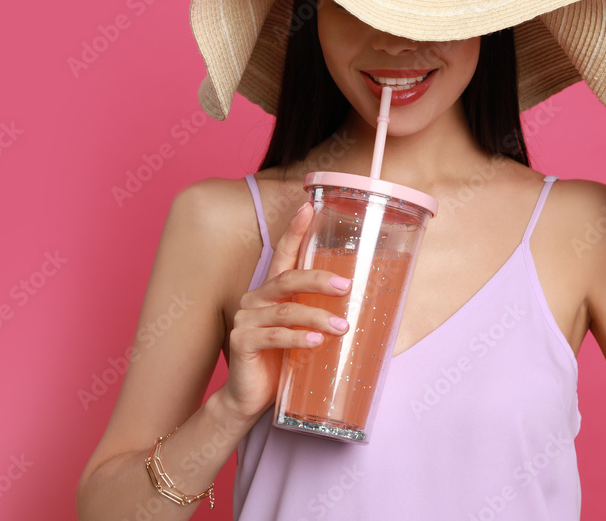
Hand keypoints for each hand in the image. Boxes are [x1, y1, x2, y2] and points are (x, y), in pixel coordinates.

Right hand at [216, 203, 350, 420]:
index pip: (283, 254)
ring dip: (317, 317)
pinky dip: (298, 338)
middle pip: (288, 279)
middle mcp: (255, 299)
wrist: (249, 398)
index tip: (309, 207)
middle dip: (319, 280)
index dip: (295, 230)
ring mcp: (246, 320)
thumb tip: (363, 306)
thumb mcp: (304, 333)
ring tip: (342, 327)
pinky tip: (317, 343)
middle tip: (346, 287)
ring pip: (286, 310)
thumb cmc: (282, 363)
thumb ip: (319, 315)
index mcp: (271, 291)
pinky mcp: (241, 342)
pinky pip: (274, 336)